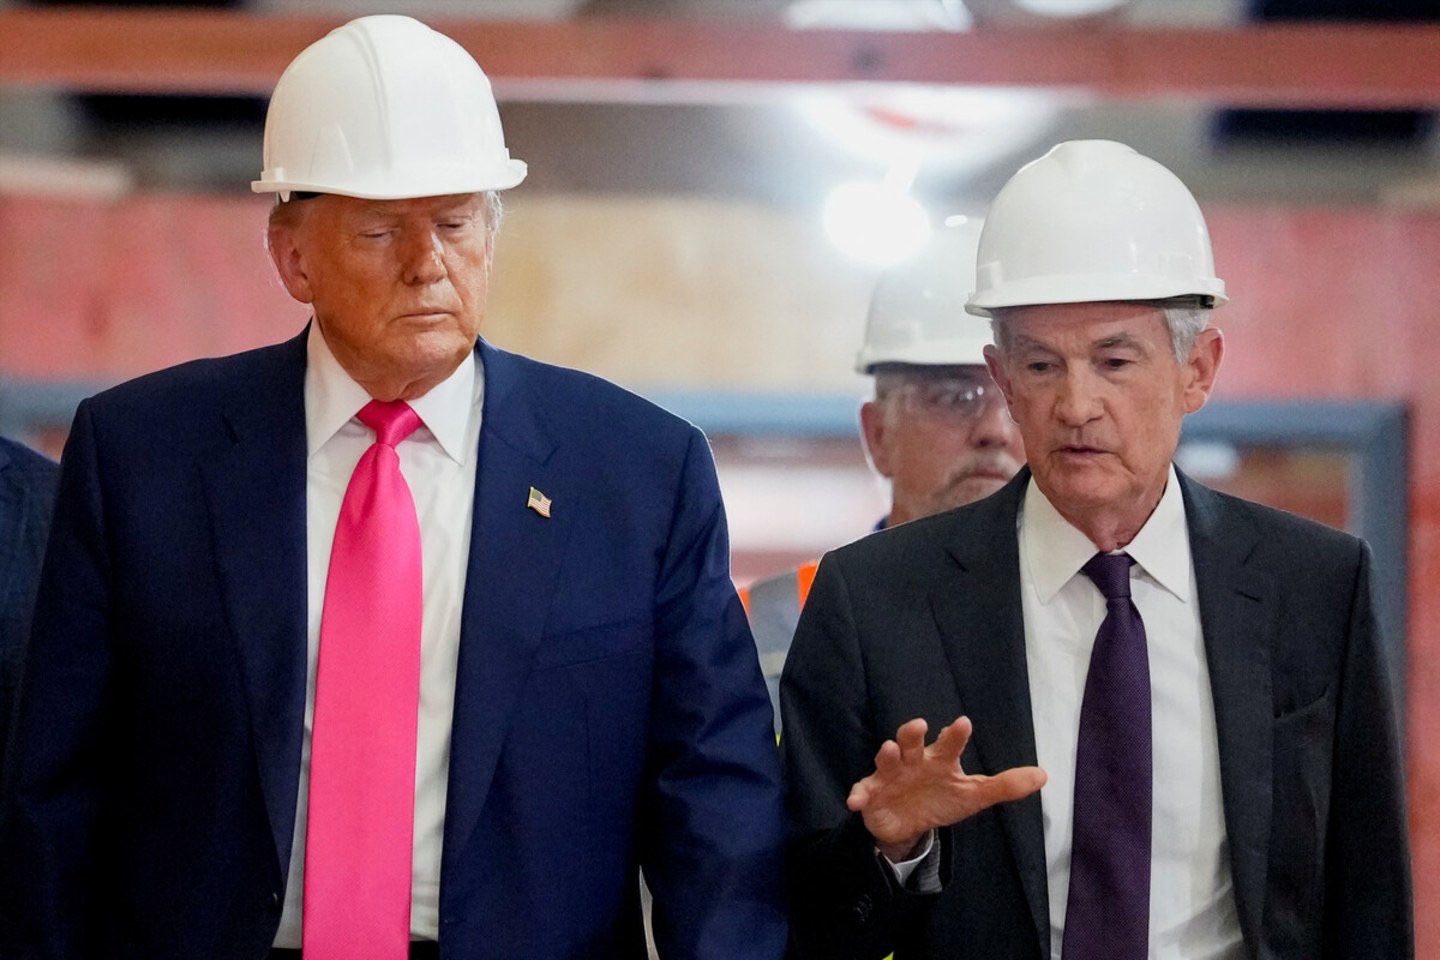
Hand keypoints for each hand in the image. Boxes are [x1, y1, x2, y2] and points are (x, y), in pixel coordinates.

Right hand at [847, 716, 1045, 860]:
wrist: (908, 823)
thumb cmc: (941, 799)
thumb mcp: (973, 795)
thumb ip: (1005, 786)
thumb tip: (1044, 775)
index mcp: (939, 760)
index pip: (948, 744)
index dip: (955, 735)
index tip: (963, 723)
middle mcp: (913, 761)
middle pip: (911, 742)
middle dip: (913, 733)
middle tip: (919, 724)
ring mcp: (890, 776)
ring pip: (886, 761)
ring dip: (886, 755)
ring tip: (889, 749)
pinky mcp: (872, 795)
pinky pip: (863, 792)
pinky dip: (858, 795)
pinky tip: (854, 800)